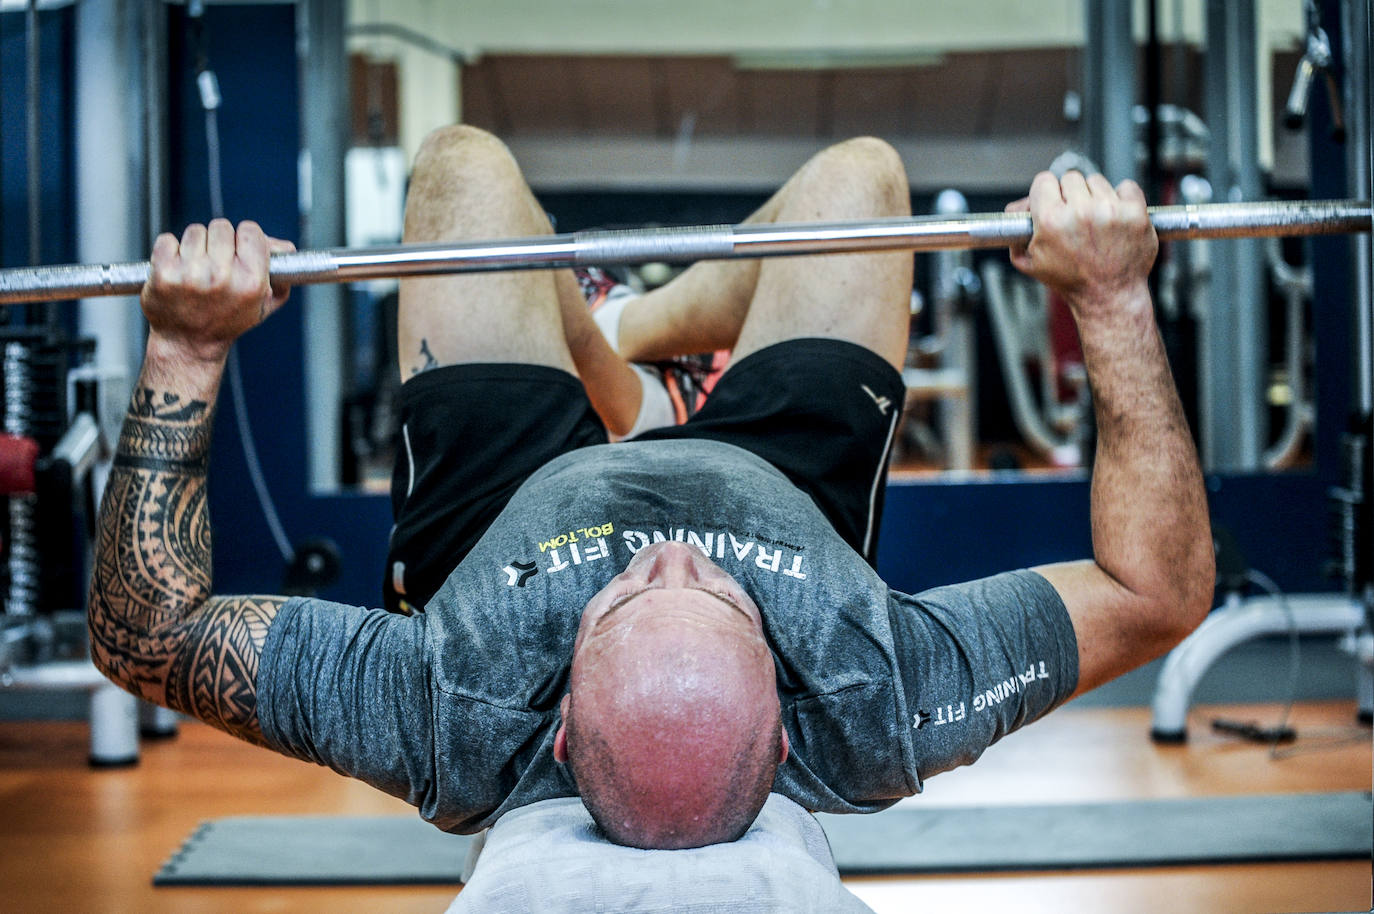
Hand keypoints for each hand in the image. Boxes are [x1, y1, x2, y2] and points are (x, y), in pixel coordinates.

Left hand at [140, 219, 294, 362]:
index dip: (244, 239)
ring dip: (194, 245)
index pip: (250, 231)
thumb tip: (283, 247)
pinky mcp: (163, 273)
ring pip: (195, 231)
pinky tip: (177, 269)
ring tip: (196, 269)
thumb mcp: (263, 304)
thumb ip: (280, 274)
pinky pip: (167, 240)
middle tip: (215, 262)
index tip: (238, 250)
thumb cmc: (226, 321)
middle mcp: (221, 276)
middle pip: (221, 227)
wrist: (188, 343)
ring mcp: (190, 274)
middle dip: (219, 241)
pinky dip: (170, 250)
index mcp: (251, 282)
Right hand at [1006, 171, 1157, 320]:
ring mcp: (1110, 210)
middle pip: (1070, 178)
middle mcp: (1080, 212)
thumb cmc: (1070, 281)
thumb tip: (1018, 207)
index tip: (1052, 201)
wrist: (1109, 296)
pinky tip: (1116, 216)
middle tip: (1075, 215)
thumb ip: (1015, 233)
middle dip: (1071, 194)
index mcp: (1051, 221)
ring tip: (1096, 220)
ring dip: (1096, 196)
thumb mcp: (1030, 262)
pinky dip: (1122, 197)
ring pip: (1097, 181)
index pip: (1044, 180)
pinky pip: (1126, 186)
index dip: (1046, 192)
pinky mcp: (1135, 212)